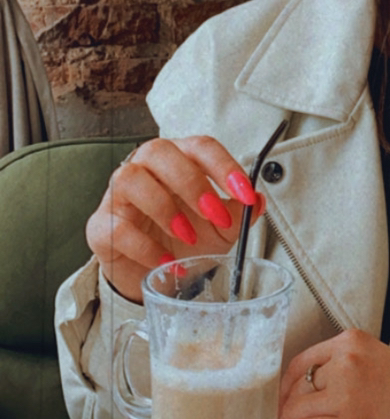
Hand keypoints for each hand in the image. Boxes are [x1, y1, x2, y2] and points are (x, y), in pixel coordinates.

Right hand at [86, 136, 265, 302]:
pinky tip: (165, 260)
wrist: (153, 271)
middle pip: (161, 152)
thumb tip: (259, 201)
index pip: (201, 146)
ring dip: (164, 207)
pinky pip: (116, 226)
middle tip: (215, 214)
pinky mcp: (101, 225)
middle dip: (192, 182)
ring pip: (130, 178)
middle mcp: (147, 167)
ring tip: (188, 236)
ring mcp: (119, 194)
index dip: (225, 166)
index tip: (245, 193)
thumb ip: (239, 211)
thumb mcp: (221, 226)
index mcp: (180, 158)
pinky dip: (144, 246)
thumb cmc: (187, 237)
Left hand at [277, 329, 389, 418]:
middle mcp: (345, 362)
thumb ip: (342, 366)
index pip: (302, 362)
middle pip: (296, 387)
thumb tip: (306, 393)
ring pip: (296, 411)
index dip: (286, 385)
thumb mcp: (374, 360)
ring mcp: (347, 394)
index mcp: (351, 341)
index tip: (284, 399)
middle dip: (285, 408)